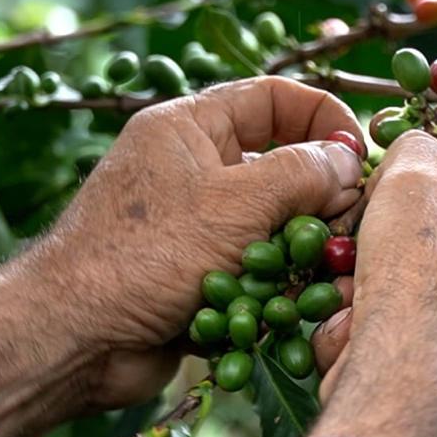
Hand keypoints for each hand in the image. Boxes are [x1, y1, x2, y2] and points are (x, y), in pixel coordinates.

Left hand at [0, 77, 365, 436]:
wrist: (74, 338)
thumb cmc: (146, 255)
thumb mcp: (235, 203)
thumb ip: (301, 175)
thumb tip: (347, 163)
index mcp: (188, 127)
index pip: (273, 98)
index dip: (323, 118)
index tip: (361, 154)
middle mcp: (190, 169)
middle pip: (279, 162)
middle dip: (320, 192)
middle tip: (349, 221)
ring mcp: (192, 224)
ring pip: (272, 222)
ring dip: (302, 245)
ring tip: (325, 266)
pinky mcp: (196, 274)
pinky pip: (253, 267)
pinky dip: (278, 283)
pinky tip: (298, 301)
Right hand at [307, 131, 436, 436]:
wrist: (401, 402)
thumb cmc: (422, 285)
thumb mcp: (417, 181)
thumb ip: (420, 152)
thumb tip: (415, 153)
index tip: (429, 194)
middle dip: (415, 254)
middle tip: (374, 248)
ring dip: (391, 304)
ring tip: (354, 303)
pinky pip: (424, 368)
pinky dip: (387, 352)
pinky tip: (356, 350)